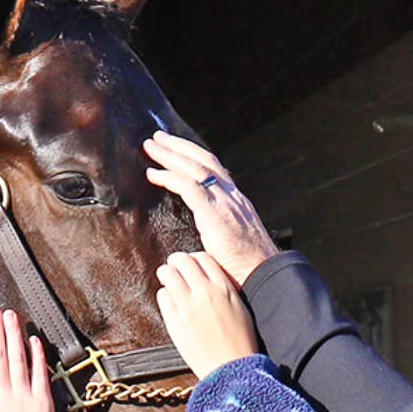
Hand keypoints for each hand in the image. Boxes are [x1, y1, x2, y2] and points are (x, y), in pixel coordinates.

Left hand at [143, 131, 279, 284]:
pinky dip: (169, 177)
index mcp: (236, 201)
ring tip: (150, 146)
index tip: (175, 149)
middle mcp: (232, 195)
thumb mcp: (233, 240)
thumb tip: (206, 236)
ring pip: (195, 167)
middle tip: (156, 138)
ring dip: (170, 155)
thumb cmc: (245, 267)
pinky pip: (189, 187)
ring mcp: (225, 202)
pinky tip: (153, 175)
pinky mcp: (215, 213)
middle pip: (203, 160)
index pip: (214, 169)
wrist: (262, 273)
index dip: (193, 156)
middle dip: (178, 147)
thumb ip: (220, 230)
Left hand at [155, 252, 259, 378]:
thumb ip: (222, 289)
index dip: (193, 258)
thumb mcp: (238, 307)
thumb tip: (205, 279)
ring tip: (167, 279)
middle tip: (173, 267)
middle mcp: (205, 292)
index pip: (202, 258)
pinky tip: (170, 301)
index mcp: (223, 287)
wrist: (231, 367)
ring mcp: (187, 306)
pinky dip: (164, 295)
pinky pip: (163, 297)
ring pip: (168, 275)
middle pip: (182, 261)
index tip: (190, 264)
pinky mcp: (174, 321)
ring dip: (166, 274)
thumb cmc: (239, 341)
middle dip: (175, 262)